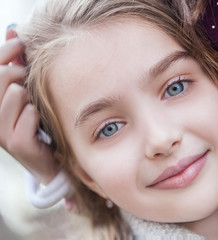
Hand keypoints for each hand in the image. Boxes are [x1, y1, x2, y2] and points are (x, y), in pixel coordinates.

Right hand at [0, 26, 57, 183]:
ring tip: (32, 107)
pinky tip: (38, 123)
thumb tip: (13, 28)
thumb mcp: (24, 88)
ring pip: (16, 93)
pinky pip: (30, 113)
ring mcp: (0, 131)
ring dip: (30, 97)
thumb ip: (15, 62)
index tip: (19, 42)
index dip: (4, 51)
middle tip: (28, 81)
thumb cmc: (35, 119)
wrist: (48, 157)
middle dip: (20, 72)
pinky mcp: (16, 143)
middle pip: (2, 77)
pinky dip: (38, 114)